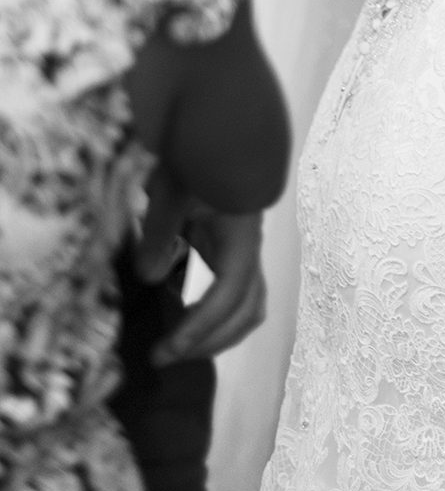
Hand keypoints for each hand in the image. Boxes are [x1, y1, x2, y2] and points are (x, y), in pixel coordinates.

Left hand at [135, 171, 267, 365]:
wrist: (215, 133)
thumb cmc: (196, 153)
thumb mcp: (171, 189)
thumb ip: (160, 232)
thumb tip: (150, 279)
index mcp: (240, 236)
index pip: (228, 295)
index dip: (200, 328)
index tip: (164, 351)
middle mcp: (249, 247)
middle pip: (246, 310)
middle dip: (209, 341)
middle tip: (163, 357)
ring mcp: (245, 248)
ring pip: (248, 305)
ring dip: (218, 333)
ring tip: (177, 347)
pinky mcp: (233, 247)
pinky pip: (236, 293)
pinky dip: (216, 315)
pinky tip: (183, 314)